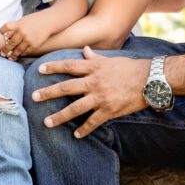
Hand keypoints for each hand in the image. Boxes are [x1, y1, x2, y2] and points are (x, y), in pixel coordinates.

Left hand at [0, 17, 53, 58]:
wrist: (49, 21)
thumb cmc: (35, 20)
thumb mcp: (23, 20)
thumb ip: (15, 26)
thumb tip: (6, 34)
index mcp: (19, 24)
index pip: (5, 28)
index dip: (1, 31)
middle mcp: (23, 32)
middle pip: (10, 43)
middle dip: (5, 49)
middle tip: (1, 53)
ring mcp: (28, 40)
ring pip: (17, 50)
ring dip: (12, 54)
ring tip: (9, 57)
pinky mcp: (34, 45)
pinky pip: (25, 52)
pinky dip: (21, 54)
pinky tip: (19, 55)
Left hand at [31, 47, 150, 137]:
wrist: (150, 80)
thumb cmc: (131, 68)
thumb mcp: (112, 59)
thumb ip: (95, 57)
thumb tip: (85, 49)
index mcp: (94, 67)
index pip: (69, 66)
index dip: (54, 67)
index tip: (39, 69)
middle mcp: (95, 81)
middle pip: (66, 87)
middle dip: (48, 92)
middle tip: (33, 97)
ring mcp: (101, 97)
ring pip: (75, 108)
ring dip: (60, 116)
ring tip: (47, 122)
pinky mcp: (109, 110)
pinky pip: (93, 122)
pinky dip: (83, 129)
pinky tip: (76, 135)